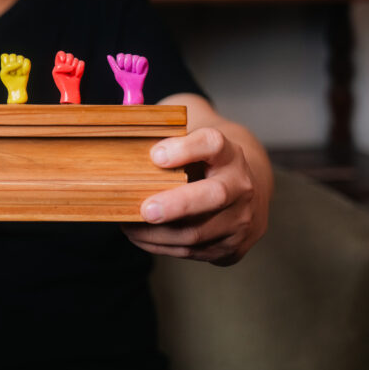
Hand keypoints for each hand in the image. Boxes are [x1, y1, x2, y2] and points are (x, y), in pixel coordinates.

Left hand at [0, 53, 30, 103]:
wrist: (16, 88)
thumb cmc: (8, 81)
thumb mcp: (3, 74)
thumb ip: (8, 66)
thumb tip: (19, 63)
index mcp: (5, 61)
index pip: (4, 56)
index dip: (5, 63)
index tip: (6, 70)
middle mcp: (13, 59)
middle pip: (12, 56)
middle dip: (12, 66)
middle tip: (12, 74)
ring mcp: (20, 61)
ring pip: (20, 57)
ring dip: (19, 68)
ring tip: (18, 74)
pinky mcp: (27, 64)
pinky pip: (27, 61)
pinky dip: (25, 68)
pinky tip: (24, 73)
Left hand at [52, 51, 83, 103]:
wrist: (69, 89)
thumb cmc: (61, 81)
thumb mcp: (55, 72)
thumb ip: (59, 66)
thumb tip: (70, 67)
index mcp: (60, 62)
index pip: (61, 53)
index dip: (62, 55)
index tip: (63, 61)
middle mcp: (67, 62)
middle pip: (69, 55)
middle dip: (68, 63)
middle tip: (67, 71)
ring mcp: (74, 64)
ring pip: (76, 59)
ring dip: (73, 68)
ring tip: (71, 74)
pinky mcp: (80, 67)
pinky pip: (81, 62)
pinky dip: (79, 69)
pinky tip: (76, 75)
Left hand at [107, 53, 147, 104]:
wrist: (132, 88)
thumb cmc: (124, 82)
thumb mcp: (117, 72)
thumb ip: (113, 64)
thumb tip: (108, 56)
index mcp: (123, 61)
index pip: (121, 55)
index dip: (121, 61)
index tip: (121, 68)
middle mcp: (130, 60)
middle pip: (128, 55)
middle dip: (127, 65)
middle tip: (129, 72)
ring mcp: (137, 62)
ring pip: (135, 57)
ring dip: (133, 67)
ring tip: (134, 73)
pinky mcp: (145, 64)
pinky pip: (142, 59)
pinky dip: (140, 66)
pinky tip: (138, 72)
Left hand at [121, 127, 267, 265]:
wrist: (246, 190)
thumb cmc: (206, 164)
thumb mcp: (194, 143)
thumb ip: (165, 136)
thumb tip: (122, 118)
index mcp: (228, 153)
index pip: (212, 144)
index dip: (185, 149)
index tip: (155, 154)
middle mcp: (241, 185)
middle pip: (214, 194)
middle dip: (177, 204)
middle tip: (146, 209)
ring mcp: (241, 218)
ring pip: (198, 232)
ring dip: (157, 233)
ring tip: (128, 225)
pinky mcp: (232, 246)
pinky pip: (192, 251)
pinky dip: (161, 246)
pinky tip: (141, 236)